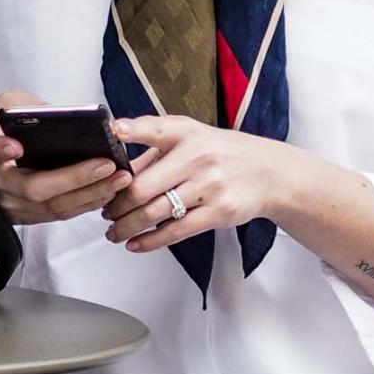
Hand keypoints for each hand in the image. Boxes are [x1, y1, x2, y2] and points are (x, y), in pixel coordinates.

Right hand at [0, 90, 132, 225]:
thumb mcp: (2, 105)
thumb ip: (29, 108)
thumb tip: (70, 118)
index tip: (13, 149)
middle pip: (33, 187)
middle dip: (75, 178)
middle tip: (109, 166)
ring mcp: (6, 203)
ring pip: (49, 207)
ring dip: (88, 195)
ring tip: (119, 180)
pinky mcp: (20, 216)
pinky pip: (55, 215)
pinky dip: (83, 204)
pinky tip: (106, 192)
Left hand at [100, 113, 286, 250]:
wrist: (269, 173)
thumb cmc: (222, 153)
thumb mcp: (192, 138)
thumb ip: (154, 150)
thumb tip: (117, 167)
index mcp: (188, 134)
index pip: (156, 130)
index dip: (132, 131)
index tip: (113, 132)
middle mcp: (198, 158)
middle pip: (143, 187)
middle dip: (116, 204)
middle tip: (104, 212)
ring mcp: (209, 186)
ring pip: (155, 212)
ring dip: (126, 226)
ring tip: (114, 232)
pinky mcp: (218, 212)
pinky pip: (176, 231)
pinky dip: (150, 241)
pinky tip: (134, 244)